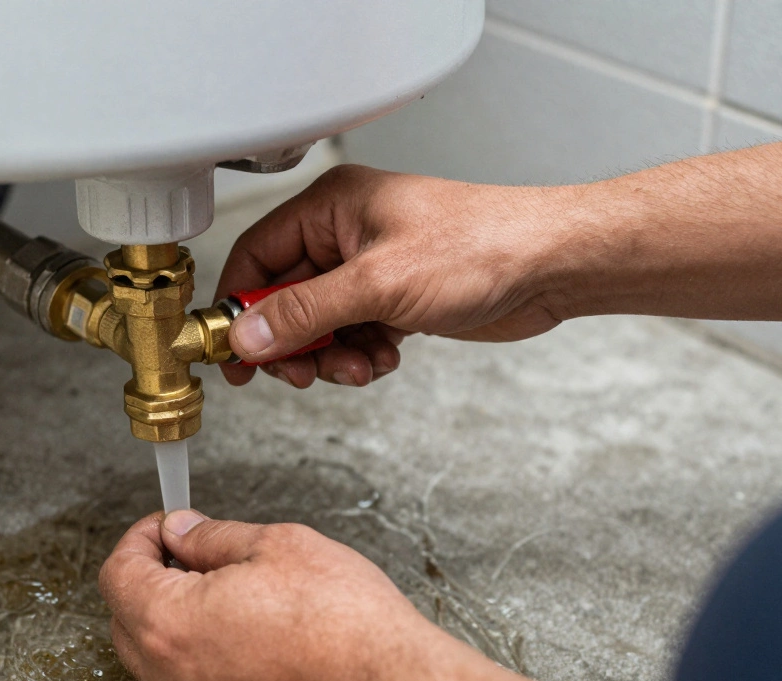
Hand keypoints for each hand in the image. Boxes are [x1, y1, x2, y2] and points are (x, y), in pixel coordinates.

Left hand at [98, 510, 616, 680]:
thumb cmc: (342, 619)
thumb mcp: (274, 546)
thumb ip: (211, 537)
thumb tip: (180, 530)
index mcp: (171, 623)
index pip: (117, 573)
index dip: (140, 537)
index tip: (167, 525)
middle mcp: (171, 675)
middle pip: (125, 615)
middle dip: (149, 575)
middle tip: (190, 551)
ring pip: (152, 653)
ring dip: (169, 614)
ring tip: (222, 589)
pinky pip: (183, 680)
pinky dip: (193, 650)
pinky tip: (239, 628)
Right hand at [216, 165, 573, 387]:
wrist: (550, 266)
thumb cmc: (483, 245)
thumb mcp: (379, 284)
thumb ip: (305, 312)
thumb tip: (248, 334)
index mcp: (331, 208)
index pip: (256, 257)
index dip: (238, 306)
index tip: (231, 350)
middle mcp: (345, 236)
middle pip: (284, 299)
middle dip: (292, 342)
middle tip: (301, 371)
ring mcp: (371, 269)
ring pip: (319, 325)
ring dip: (331, 355)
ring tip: (358, 365)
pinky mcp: (394, 298)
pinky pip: (353, 335)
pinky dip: (360, 355)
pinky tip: (385, 357)